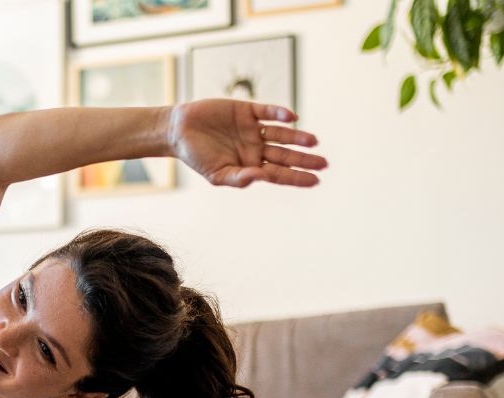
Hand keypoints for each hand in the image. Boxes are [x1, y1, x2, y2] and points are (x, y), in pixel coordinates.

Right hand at [167, 99, 327, 188]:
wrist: (179, 131)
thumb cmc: (196, 157)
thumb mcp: (216, 174)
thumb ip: (239, 178)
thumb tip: (261, 178)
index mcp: (251, 166)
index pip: (279, 174)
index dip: (297, 177)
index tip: (316, 181)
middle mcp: (256, 148)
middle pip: (286, 154)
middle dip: (305, 159)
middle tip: (324, 163)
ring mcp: (253, 129)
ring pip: (281, 134)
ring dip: (297, 137)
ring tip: (313, 142)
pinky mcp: (247, 110)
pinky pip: (268, 112)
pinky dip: (280, 113)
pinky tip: (292, 117)